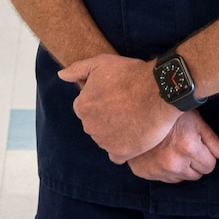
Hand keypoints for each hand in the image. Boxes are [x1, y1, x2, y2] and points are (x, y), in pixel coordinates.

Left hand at [58, 54, 179, 162]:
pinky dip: (123, 148)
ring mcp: (104, 141)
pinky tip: (133, 137)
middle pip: (95, 124)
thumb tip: (61, 75)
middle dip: (107, 117)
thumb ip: (77, 69)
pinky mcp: (121, 152)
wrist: (157, 91)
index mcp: (82, 106)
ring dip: (116, 132)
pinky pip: (117, 155)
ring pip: (106, 139)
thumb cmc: (129, 74)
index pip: (86, 107)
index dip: (101, 100)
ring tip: (134, 118)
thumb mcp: (101, 63)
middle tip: (126, 106)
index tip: (116, 95)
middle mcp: (89, 126)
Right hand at [128, 110, 218, 182]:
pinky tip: (159, 154)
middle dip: (194, 162)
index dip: (206, 154)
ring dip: (180, 167)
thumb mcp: (196, 120)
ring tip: (171, 148)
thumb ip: (213, 141)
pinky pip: (163, 179)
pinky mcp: (144, 173)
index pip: (210, 166)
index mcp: (188, 147)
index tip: (198, 144)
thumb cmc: (171, 112)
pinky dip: (164, 170)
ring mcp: (157, 170)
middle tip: (184, 144)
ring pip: (180, 179)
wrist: (136, 109)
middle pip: (196, 175)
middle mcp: (173, 162)